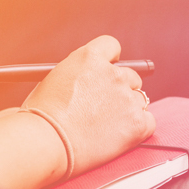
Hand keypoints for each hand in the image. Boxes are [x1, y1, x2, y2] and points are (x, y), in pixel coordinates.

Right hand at [22, 35, 155, 175]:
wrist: (45, 142)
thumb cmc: (40, 117)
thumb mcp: (53, 81)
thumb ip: (76, 76)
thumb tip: (86, 83)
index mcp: (89, 58)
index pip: (112, 46)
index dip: (111, 60)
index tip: (108, 71)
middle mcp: (112, 73)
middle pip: (130, 76)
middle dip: (120, 90)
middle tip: (105, 108)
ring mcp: (126, 98)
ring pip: (139, 99)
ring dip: (128, 110)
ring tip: (106, 127)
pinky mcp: (136, 123)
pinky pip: (148, 122)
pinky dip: (138, 129)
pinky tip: (120, 136)